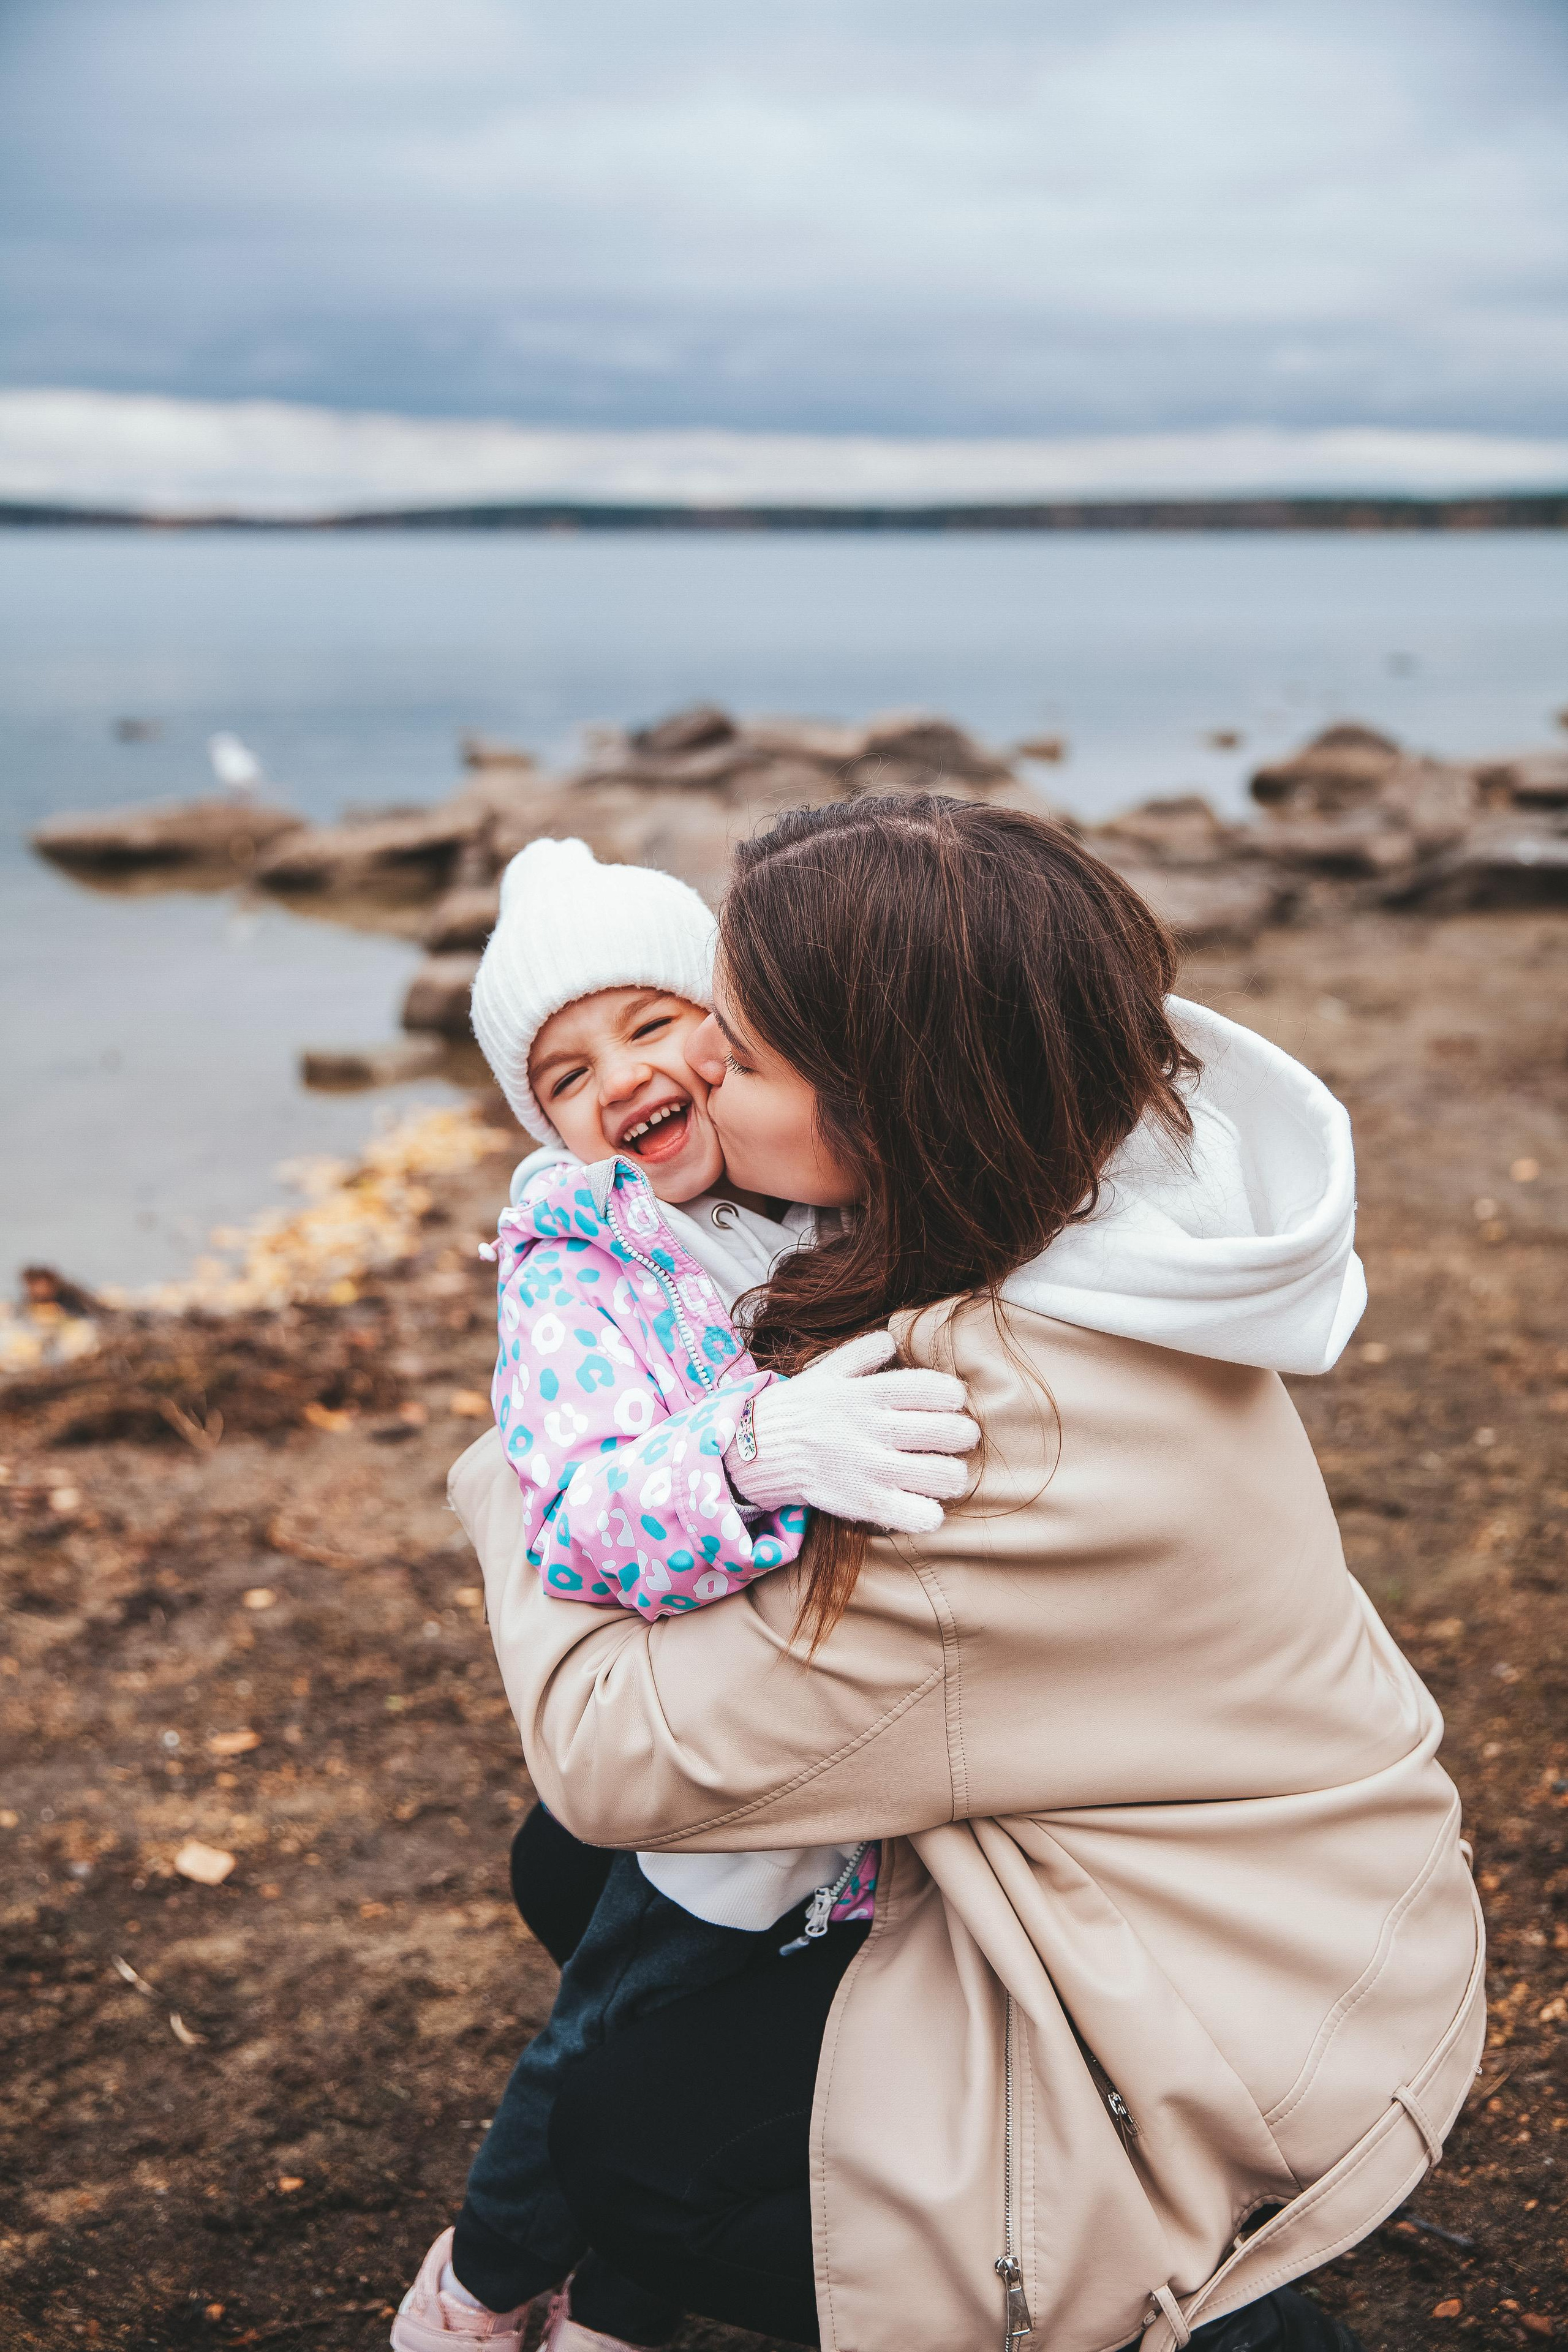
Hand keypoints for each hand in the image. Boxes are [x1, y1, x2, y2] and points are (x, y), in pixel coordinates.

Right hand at [726, 1330, 978, 1535]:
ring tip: (945, 1473)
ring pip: (942, 1475)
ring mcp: (869, 1468)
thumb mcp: (827, 1370)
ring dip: (954, 1475)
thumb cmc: (799, 1409)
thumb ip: (864, 1352)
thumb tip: (895, 1340)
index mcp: (867, 1393)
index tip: (950, 1403)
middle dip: (964, 1434)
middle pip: (949, 1432)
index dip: (954, 1396)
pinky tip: (926, 1507)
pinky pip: (915, 1514)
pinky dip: (930, 1514)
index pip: (933, 1389)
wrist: (755, 1450)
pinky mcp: (863, 1502)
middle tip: (956, 1438)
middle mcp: (873, 1429)